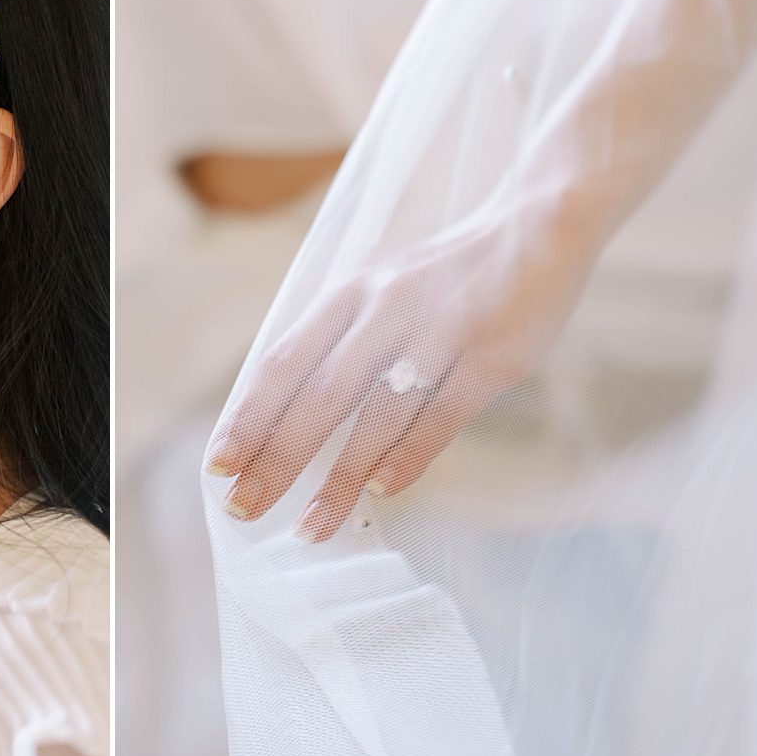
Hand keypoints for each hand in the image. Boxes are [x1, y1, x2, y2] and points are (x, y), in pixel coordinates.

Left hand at [205, 200, 595, 541]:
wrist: (537, 228)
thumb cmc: (442, 279)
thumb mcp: (375, 292)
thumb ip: (334, 343)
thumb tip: (280, 416)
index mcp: (346, 295)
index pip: (282, 364)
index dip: (248, 417)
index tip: (219, 465)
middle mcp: (384, 309)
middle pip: (318, 395)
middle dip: (277, 457)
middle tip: (246, 507)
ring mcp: (439, 331)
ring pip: (376, 416)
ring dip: (340, 477)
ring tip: (311, 526)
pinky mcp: (491, 355)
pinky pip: (440, 415)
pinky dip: (408, 455)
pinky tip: (382, 491)